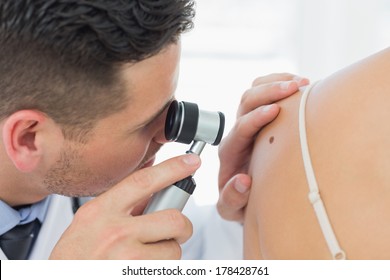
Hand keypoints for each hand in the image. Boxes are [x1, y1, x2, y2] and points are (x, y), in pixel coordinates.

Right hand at [50, 153, 200, 258]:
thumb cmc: (74, 258)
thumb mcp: (89, 222)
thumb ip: (121, 205)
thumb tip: (155, 192)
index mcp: (100, 212)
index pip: (143, 181)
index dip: (171, 169)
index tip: (189, 162)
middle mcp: (115, 233)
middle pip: (173, 219)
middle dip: (181, 227)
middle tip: (173, 232)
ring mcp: (126, 258)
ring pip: (173, 250)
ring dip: (167, 253)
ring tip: (146, 256)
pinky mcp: (137, 276)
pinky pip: (166, 270)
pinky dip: (160, 269)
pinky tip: (141, 268)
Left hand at [217, 73, 308, 220]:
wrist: (246, 193)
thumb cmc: (240, 201)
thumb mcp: (231, 209)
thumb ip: (232, 199)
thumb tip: (243, 180)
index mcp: (230, 152)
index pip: (239, 129)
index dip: (255, 118)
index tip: (275, 110)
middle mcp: (237, 133)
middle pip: (246, 101)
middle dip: (269, 91)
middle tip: (295, 87)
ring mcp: (249, 122)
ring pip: (255, 91)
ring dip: (276, 82)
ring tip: (302, 83)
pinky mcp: (260, 117)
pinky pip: (265, 90)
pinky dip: (281, 82)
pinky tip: (300, 86)